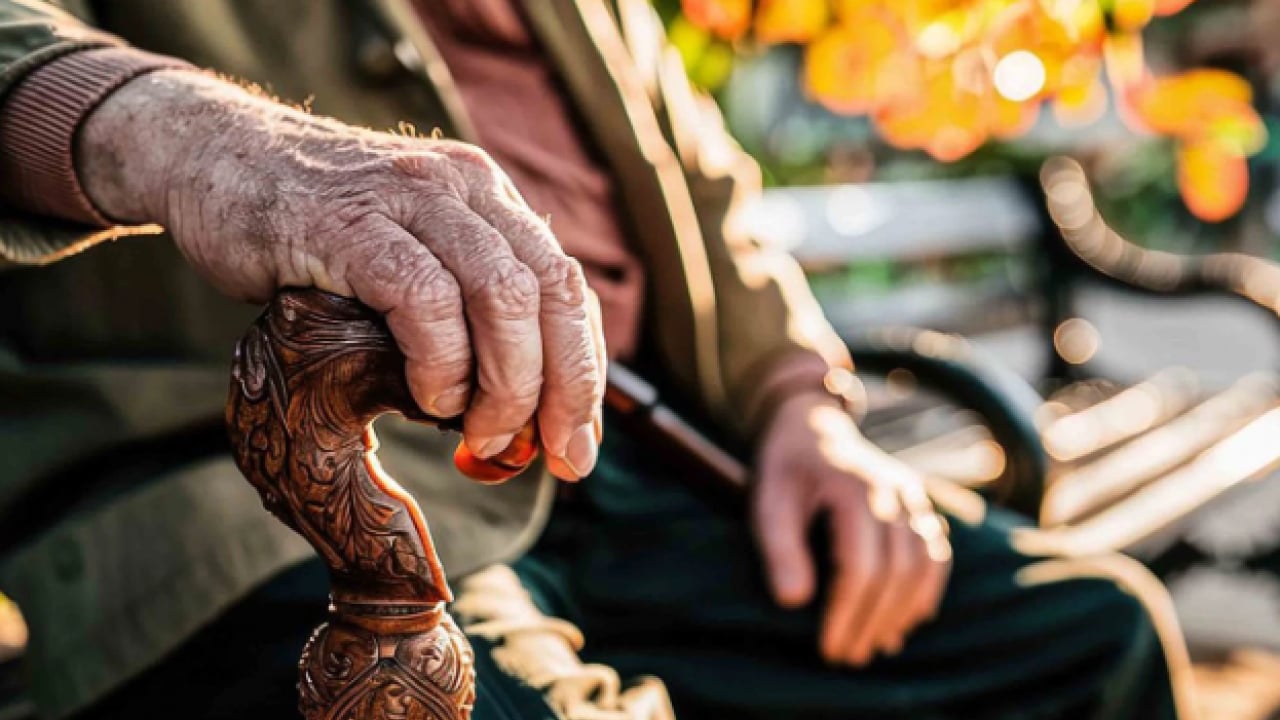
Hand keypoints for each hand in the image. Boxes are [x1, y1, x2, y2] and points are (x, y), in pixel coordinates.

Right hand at [77, 70, 603, 479]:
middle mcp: (462, 189)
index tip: (576, 442)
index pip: (567, 289)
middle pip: (553, 293)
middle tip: (554, 456)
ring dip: (509, 385)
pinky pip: (424, 298)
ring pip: (504, 296)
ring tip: (484, 436)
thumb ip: (458, 311)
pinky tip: (430, 399)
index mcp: (486, 198)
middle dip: (565, 389)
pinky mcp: (346, 223)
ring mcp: (408, 199)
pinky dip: (442, 362)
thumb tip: (514, 416)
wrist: (209, 155)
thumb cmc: (309, 230)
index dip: (585, 373)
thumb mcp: (405, 254)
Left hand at [752, 392, 950, 665]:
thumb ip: (778, 548)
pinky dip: (927, 590)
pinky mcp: (921, 503)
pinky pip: (937, 552)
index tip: (828, 649)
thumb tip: (794, 602)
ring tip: (874, 645)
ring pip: (925, 565)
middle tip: (848, 657)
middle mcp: (893, 490)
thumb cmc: (784, 469)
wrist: (812, 426)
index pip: (861, 567)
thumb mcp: (766, 501)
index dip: (847, 614)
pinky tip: (908, 620)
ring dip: (903, 613)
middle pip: (897, 571)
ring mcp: (913, 495)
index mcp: (854, 488)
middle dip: (873, 622)